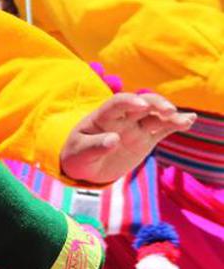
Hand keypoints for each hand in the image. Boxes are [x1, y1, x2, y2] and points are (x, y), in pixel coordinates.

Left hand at [60, 92, 194, 184]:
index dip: (129, 101)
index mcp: (102, 118)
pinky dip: (175, 124)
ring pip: (155, 116)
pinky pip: (162, 129)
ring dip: (170, 115)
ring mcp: (135, 128)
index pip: (116, 104)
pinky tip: (189, 120)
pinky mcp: (145, 139)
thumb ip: (95, 146)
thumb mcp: (79, 153)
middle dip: (155, 103)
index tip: (142, 105)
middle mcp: (121, 119)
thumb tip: (113, 139)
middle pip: (141, 104)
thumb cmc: (78, 156)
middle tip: (169, 111)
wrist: (85, 166)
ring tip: (185, 119)